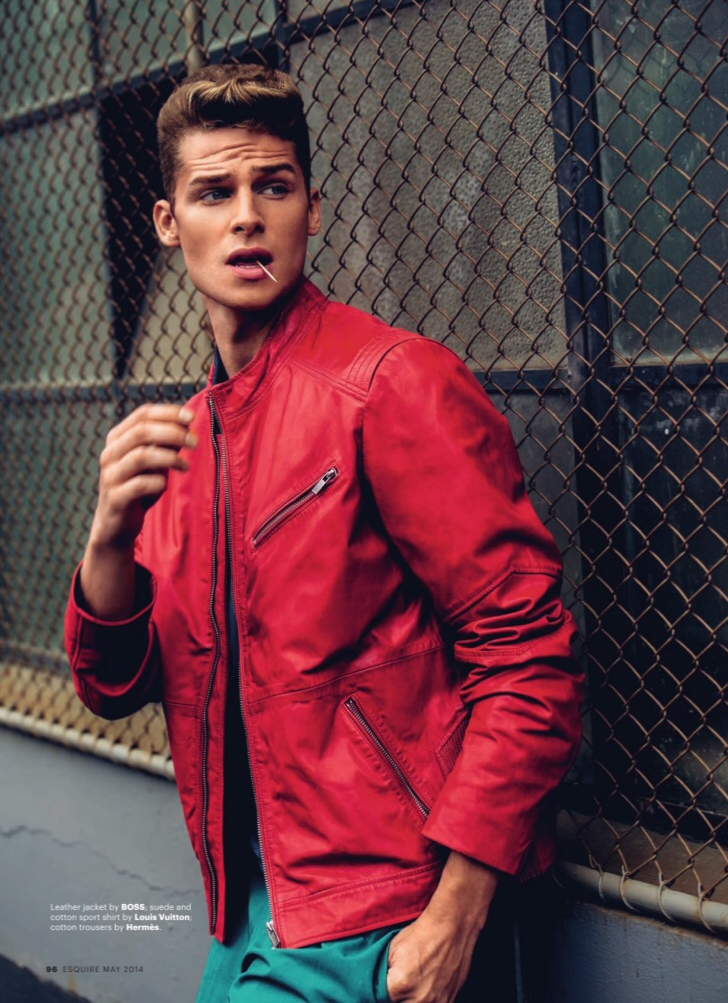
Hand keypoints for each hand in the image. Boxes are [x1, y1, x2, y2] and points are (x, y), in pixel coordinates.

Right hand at [88, 403, 196, 550]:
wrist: (116, 524)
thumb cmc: (139, 487)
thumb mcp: (154, 462)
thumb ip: (166, 444)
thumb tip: (188, 425)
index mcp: (118, 438)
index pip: (142, 414)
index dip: (168, 412)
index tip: (191, 417)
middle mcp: (110, 453)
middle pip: (141, 432)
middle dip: (173, 433)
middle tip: (195, 441)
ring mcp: (110, 475)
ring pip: (141, 456)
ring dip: (169, 458)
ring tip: (185, 466)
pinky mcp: (115, 498)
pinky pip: (139, 485)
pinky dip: (157, 482)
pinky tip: (165, 484)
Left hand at [386, 852, 498, 1001]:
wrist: (451, 927)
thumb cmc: (421, 935)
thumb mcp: (390, 951)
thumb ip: (379, 976)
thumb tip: (373, 989)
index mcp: (399, 985)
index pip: (378, 1000)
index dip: (378, 994)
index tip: (381, 987)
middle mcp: (419, 1000)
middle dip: (394, 997)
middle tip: (396, 984)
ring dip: (409, 999)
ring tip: (410, 984)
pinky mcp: (449, 1002)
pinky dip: (425, 999)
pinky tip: (424, 986)